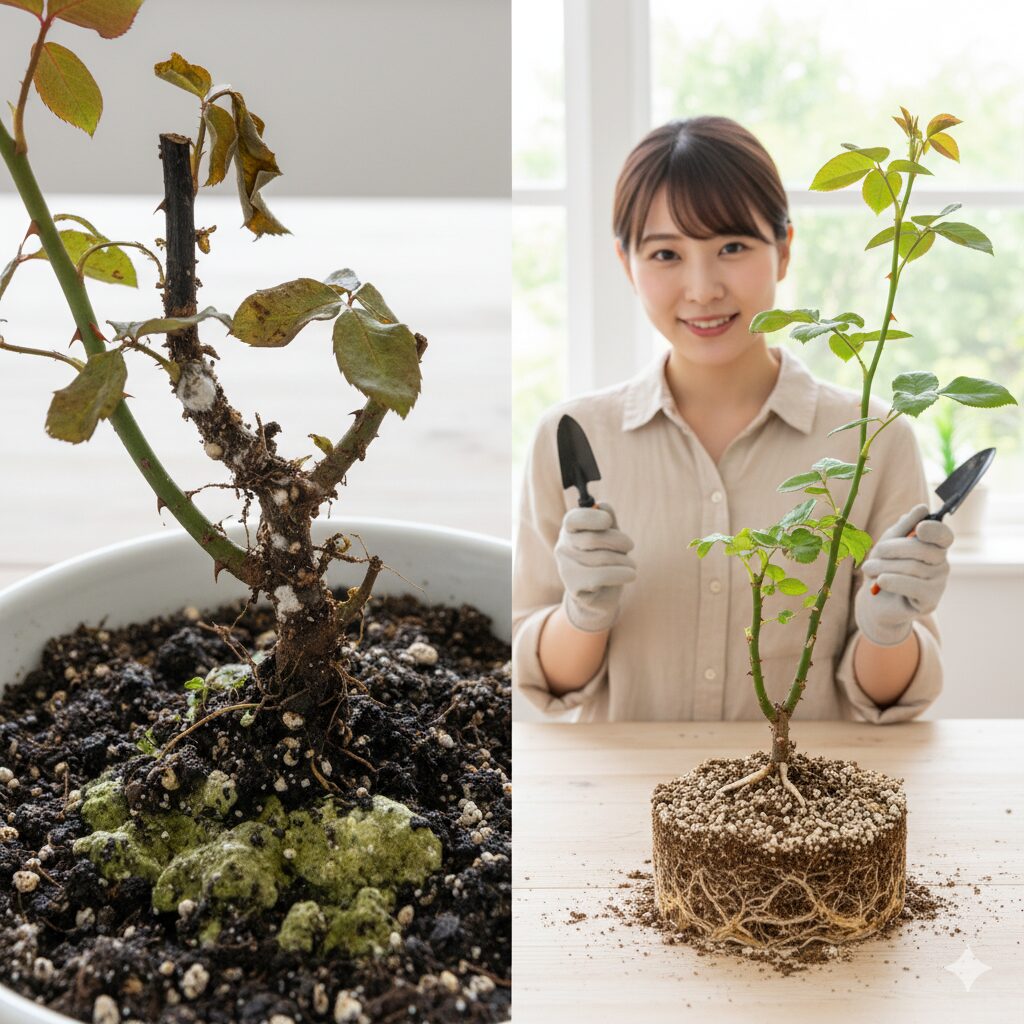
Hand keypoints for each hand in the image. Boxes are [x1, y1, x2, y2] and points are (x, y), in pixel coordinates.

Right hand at [554, 502, 636, 632]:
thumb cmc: (606, 560)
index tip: (607, 521)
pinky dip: (621, 574)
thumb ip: (608, 521)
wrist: (599, 596)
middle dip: (619, 541)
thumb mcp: (610, 538)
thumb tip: (603, 506)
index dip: (591, 518)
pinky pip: (601, 576)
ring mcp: (565, 567)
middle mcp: (563, 547)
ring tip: (630, 565)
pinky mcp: (573, 586)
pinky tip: (630, 575)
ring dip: (625, 561)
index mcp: (570, 531)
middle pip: (593, 538)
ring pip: (601, 558)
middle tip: (630, 546)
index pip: (573, 519)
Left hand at [854, 503, 953, 645]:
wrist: (875, 602)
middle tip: (875, 552)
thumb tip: (922, 509)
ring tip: (868, 568)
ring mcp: (939, 583)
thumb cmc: (883, 567)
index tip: (920, 528)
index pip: (944, 535)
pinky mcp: (930, 601)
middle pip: (924, 549)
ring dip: (885, 566)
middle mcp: (942, 563)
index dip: (935, 530)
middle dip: (894, 548)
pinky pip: (914, 587)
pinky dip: (894, 581)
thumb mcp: (888, 543)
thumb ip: (904, 527)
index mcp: (934, 546)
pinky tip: (881, 581)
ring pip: (914, 567)